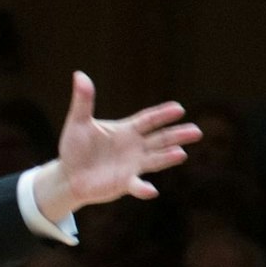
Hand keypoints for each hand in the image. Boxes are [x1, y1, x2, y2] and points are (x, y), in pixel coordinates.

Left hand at [32, 71, 200, 219]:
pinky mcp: (124, 183)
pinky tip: (152, 191)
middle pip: (160, 139)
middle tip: (197, 131)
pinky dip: (143, 188)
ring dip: (168, 158)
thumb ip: (83, 101)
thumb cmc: (75, 148)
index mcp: (127, 130)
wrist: (68, 175)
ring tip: (181, 154)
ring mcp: (132, 165)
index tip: (179, 109)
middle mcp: (135, 147)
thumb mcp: (78, 123)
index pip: (149, 120)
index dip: (163, 115)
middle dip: (177, 135)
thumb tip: (79, 75)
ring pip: (155, 159)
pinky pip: (136, 185)